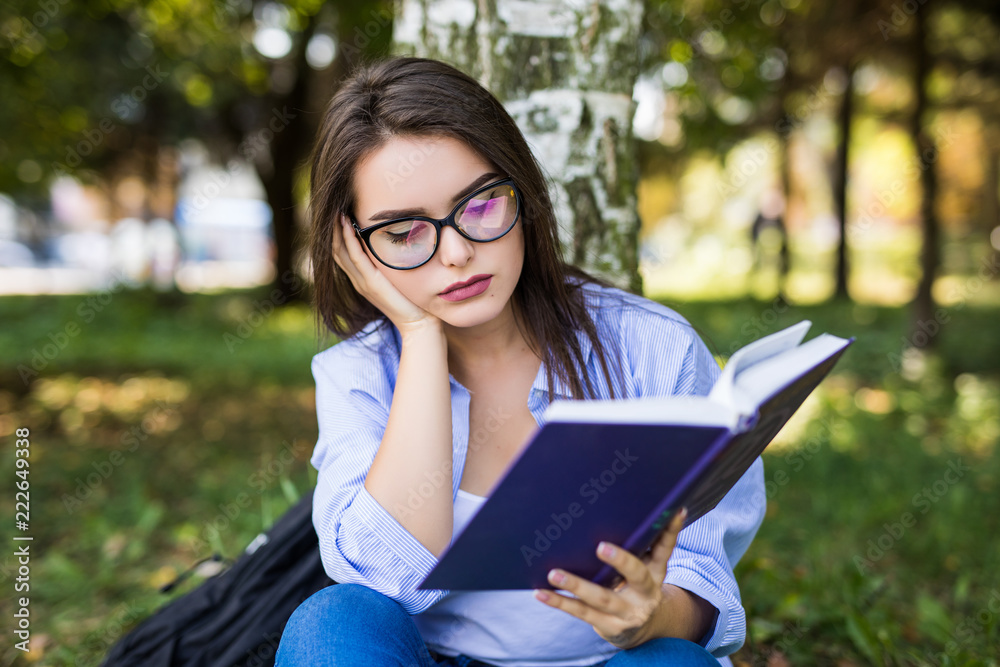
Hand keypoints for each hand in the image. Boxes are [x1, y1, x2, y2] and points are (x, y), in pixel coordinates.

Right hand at [333, 213, 441, 332]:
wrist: (419, 324)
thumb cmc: (413, 301)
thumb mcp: (397, 277)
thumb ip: (391, 262)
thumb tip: (397, 240)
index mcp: (362, 279)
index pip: (342, 252)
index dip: (337, 233)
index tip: (338, 213)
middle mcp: (358, 280)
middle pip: (336, 250)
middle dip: (333, 229)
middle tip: (333, 207)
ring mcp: (362, 282)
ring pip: (341, 252)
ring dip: (338, 231)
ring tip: (337, 211)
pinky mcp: (372, 284)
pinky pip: (356, 258)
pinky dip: (350, 240)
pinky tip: (348, 225)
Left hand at [533, 508, 688, 649]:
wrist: (640, 631)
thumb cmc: (636, 587)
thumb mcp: (648, 568)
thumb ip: (647, 542)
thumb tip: (652, 505)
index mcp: (656, 573)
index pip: (665, 549)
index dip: (670, 530)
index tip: (671, 511)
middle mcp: (646, 594)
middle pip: (636, 575)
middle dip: (621, 562)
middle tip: (601, 546)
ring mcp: (627, 613)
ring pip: (601, 598)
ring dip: (577, 585)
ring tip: (555, 574)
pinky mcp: (608, 626)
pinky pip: (581, 613)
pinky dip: (560, 603)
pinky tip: (541, 593)